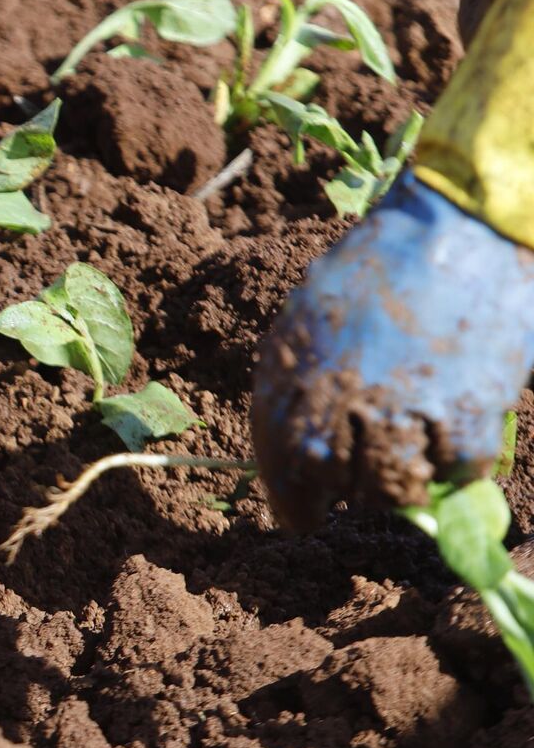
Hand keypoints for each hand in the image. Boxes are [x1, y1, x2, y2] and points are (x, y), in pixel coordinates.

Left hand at [251, 173, 533, 530]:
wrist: (456, 228)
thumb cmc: (376, 268)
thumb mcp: (308, 317)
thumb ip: (299, 380)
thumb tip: (300, 447)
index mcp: (291, 375)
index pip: (280, 466)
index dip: (292, 502)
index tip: (304, 519)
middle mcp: (339, 401)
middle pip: (336, 483)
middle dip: (349, 489)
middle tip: (365, 474)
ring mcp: (402, 411)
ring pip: (395, 490)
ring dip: (402, 482)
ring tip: (410, 452)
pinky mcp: (466, 412)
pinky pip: (457, 469)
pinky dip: (456, 461)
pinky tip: (454, 430)